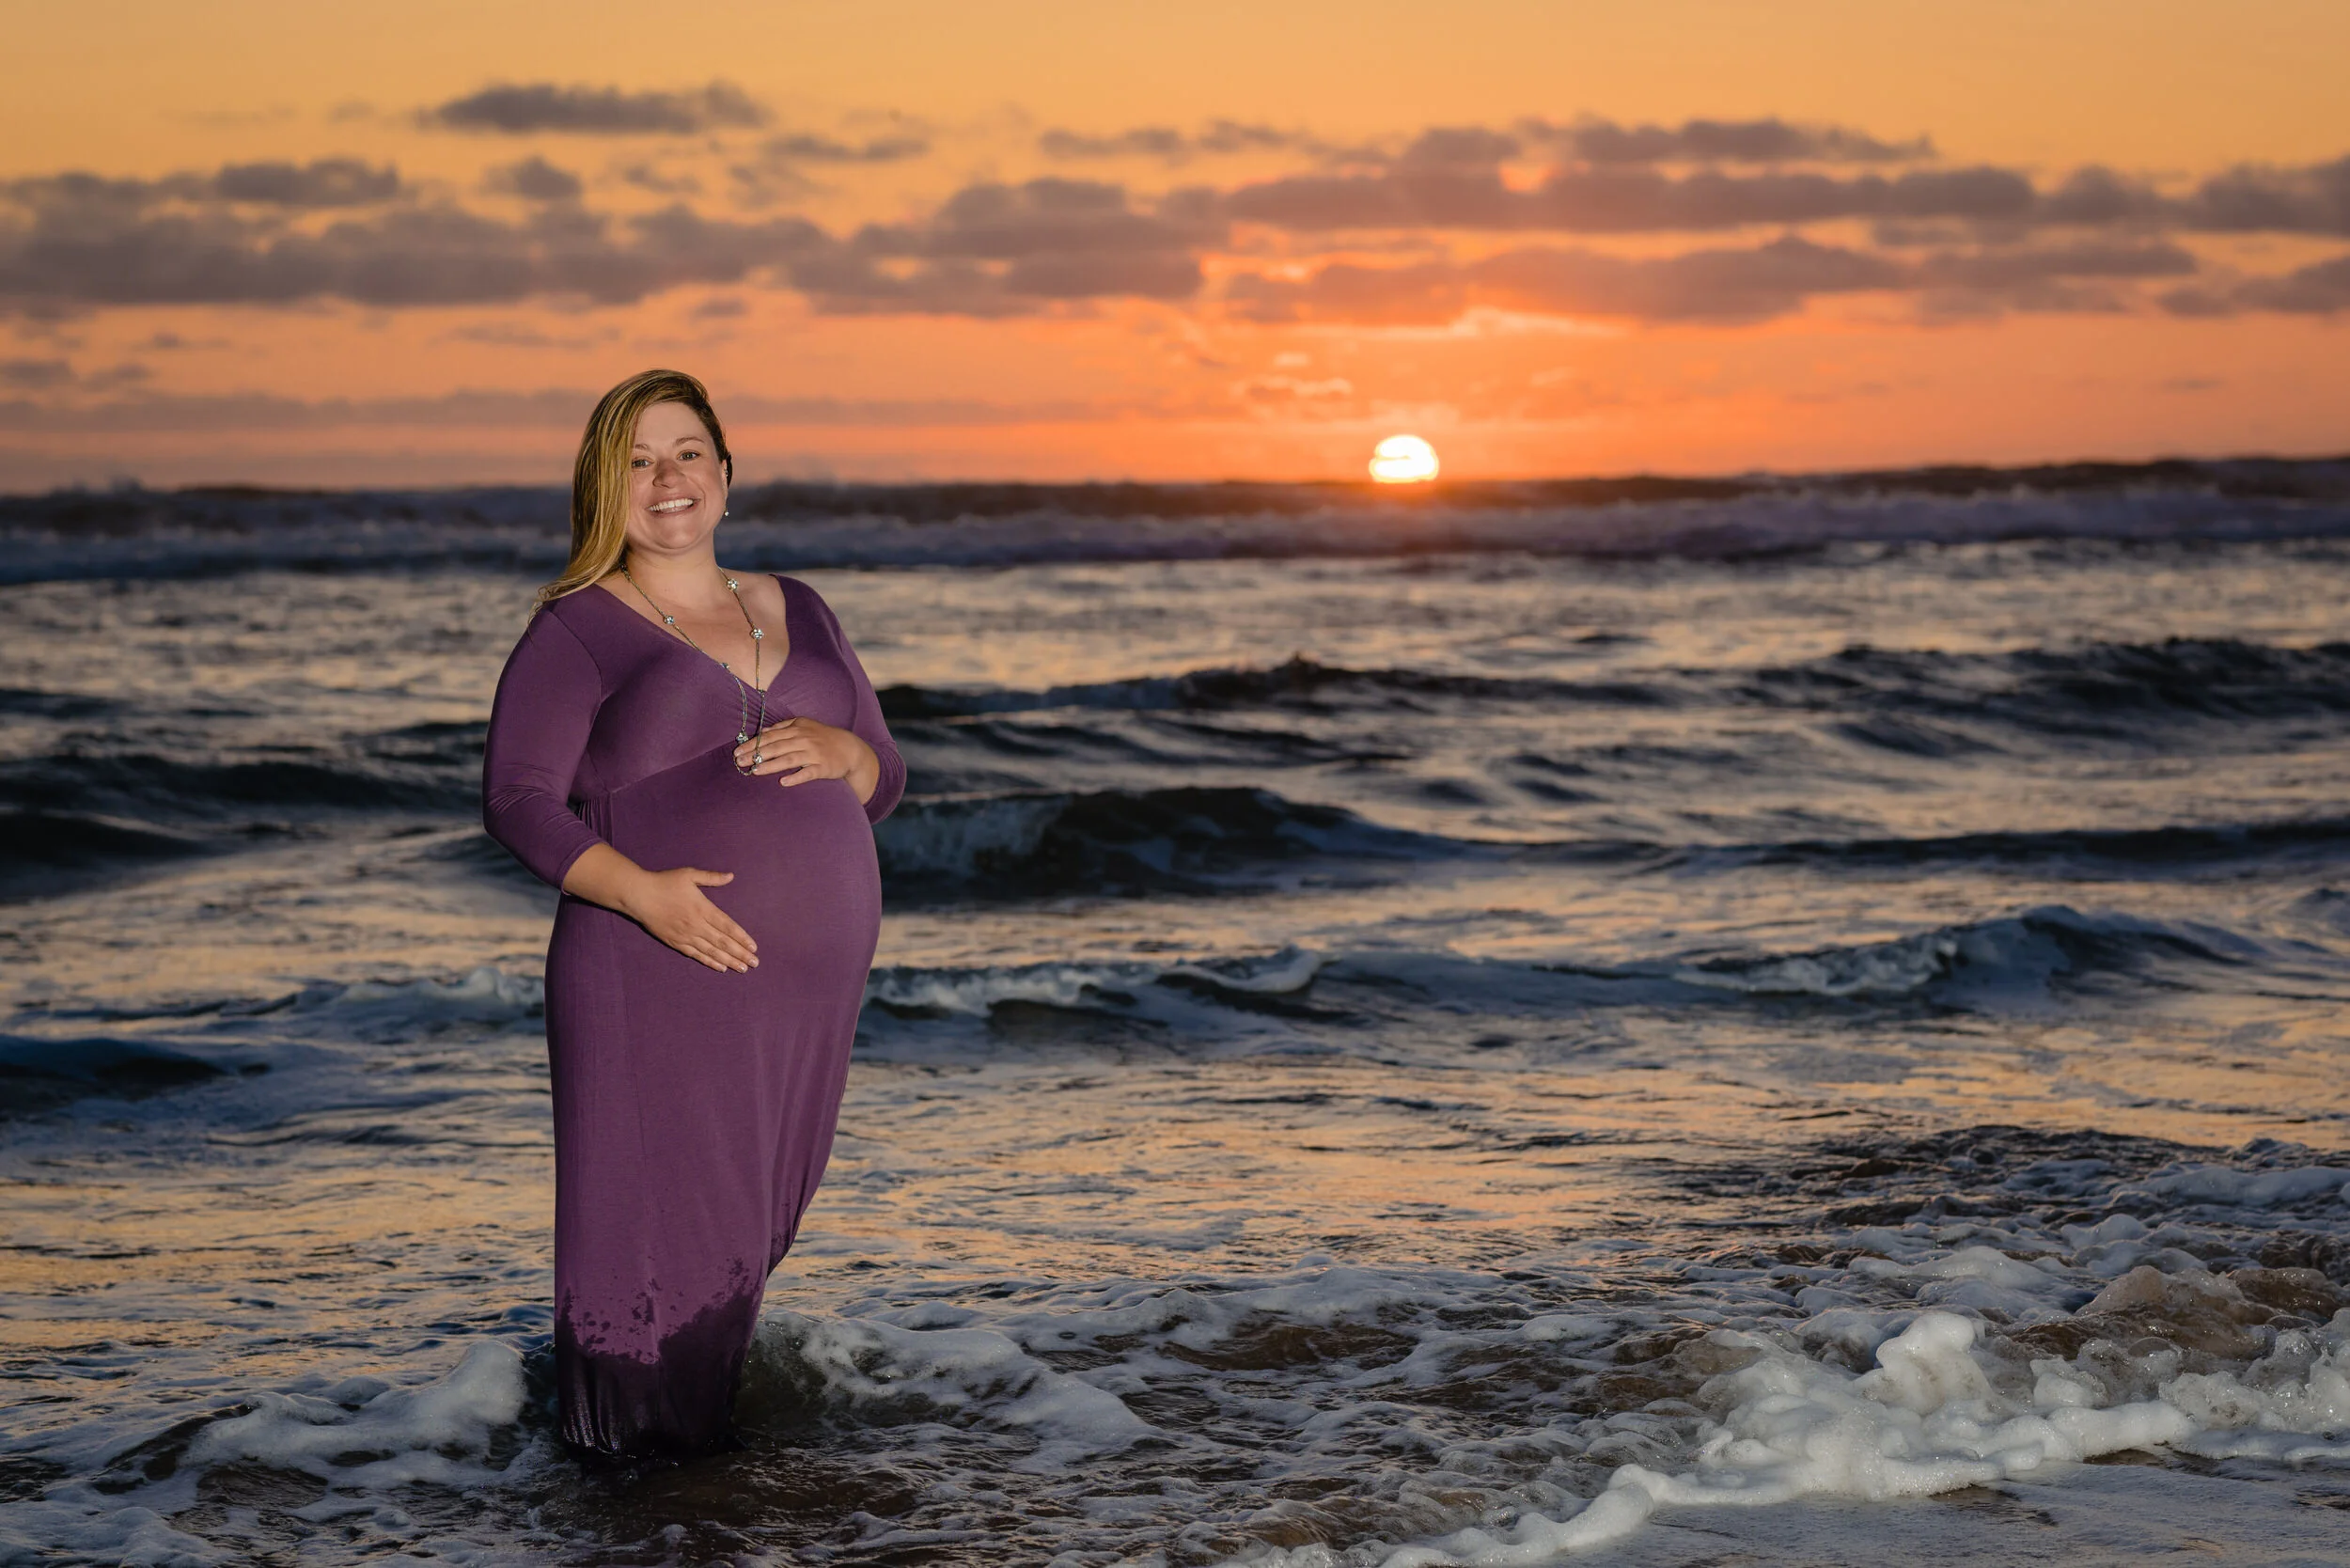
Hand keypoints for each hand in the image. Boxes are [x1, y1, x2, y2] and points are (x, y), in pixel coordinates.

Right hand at [621, 865, 757, 973]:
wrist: (638, 896)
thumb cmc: (665, 882)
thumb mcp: (689, 875)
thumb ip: (711, 878)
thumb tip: (731, 876)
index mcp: (702, 908)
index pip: (727, 926)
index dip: (742, 938)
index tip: (754, 947)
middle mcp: (696, 924)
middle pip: (723, 942)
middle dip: (740, 953)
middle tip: (754, 963)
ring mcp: (685, 935)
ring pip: (711, 951)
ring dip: (729, 960)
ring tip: (742, 969)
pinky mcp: (675, 942)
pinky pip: (696, 955)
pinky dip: (710, 962)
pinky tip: (721, 967)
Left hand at [733, 716, 876, 796]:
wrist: (850, 748)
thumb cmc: (823, 737)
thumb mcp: (804, 725)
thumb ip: (783, 727)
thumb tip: (763, 732)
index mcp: (797, 728)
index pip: (771, 736)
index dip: (753, 744)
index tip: (738, 751)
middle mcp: (804, 740)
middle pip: (777, 747)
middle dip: (756, 754)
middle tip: (740, 762)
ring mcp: (814, 754)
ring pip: (789, 759)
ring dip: (771, 765)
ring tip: (755, 771)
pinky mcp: (823, 767)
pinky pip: (808, 773)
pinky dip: (796, 777)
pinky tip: (783, 782)